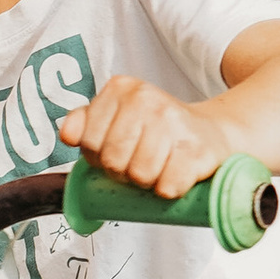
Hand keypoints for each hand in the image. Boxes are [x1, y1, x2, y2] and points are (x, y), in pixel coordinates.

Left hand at [57, 76, 229, 198]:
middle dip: (124, 173)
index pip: (89, 143)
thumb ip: (85, 122)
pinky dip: (170, 189)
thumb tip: (67, 135)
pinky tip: (177, 174)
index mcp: (121, 89)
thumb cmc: (157, 130)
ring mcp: (173, 122)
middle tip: (140, 162)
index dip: (100, 159)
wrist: (212, 132)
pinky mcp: (197, 149)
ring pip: (140, 176)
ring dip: (148, 182)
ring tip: (159, 167)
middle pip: (113, 161)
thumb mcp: (117, 116)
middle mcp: (146, 99)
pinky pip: (168, 186)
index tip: (119, 152)